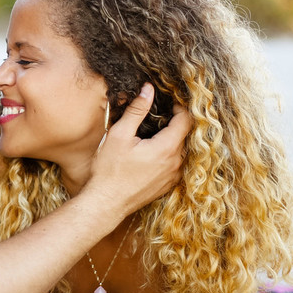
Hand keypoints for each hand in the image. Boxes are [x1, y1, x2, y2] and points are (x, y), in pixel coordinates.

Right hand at [87, 85, 191, 216]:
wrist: (106, 203)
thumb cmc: (110, 170)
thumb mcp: (120, 134)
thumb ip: (137, 110)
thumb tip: (148, 89)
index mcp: (167, 148)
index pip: (186, 120)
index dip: (180, 107)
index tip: (169, 101)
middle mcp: (176, 163)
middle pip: (184, 135)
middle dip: (173, 123)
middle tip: (156, 116)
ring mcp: (173, 176)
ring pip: (180, 150)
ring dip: (170, 140)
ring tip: (151, 134)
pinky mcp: (167, 185)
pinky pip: (174, 164)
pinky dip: (167, 155)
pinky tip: (149, 154)